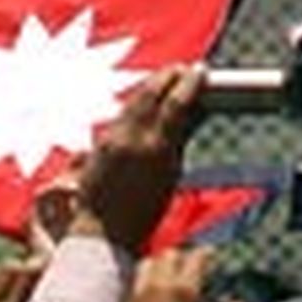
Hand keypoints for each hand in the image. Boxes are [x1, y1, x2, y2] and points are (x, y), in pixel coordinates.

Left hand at [70, 65, 204, 254]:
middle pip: (151, 91)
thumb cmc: (143, 215)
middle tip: (185, 69)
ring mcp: (112, 136)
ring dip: (152, 85)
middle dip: (169, 75)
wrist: (101, 233)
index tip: (202, 71)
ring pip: (135, 98)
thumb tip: (195, 112)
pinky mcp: (99, 140)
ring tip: (167, 79)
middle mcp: (131, 137)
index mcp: (155, 149)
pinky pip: (122, 112)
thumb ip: (180, 140)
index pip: (176, 103)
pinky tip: (146, 101)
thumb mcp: (171, 177)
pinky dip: (137, 103)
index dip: (191, 83)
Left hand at [123, 245, 214, 301]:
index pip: (195, 258)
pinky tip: (153, 297)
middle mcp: (158, 287)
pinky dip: (145, 282)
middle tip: (192, 267)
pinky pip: (135, 283)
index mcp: (182, 292)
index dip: (206, 255)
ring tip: (170, 277)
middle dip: (182, 257)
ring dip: (160, 266)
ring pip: (148, 264)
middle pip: (170, 255)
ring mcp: (138, 297)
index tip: (213, 257)